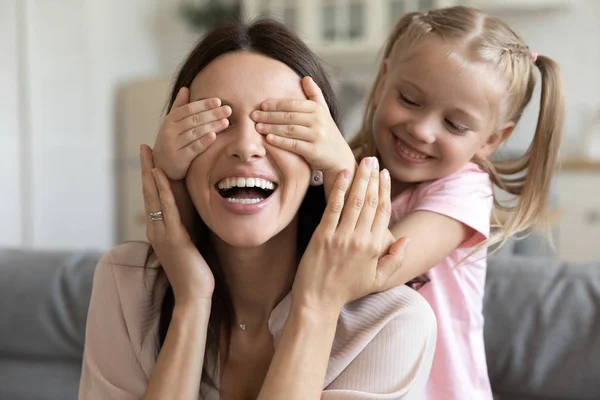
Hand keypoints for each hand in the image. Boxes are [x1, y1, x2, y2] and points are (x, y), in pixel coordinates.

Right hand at [140, 144, 214, 304]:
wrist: (193, 295)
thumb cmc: (194, 272)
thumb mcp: (188, 244)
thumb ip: (185, 228)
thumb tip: (190, 215)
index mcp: (160, 230)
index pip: (154, 198)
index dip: (151, 177)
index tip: (151, 157)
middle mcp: (156, 228)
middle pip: (149, 192)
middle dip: (146, 168)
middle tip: (144, 146)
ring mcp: (162, 232)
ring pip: (154, 196)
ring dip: (150, 172)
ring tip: (148, 152)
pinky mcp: (173, 237)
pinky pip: (167, 208)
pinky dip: (163, 190)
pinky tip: (160, 175)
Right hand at [153, 87, 231, 179]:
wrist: (162, 166)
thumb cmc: (171, 141)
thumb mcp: (172, 124)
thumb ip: (179, 107)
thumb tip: (185, 88)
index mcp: (169, 120)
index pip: (188, 109)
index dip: (204, 104)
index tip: (219, 101)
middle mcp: (170, 131)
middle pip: (194, 120)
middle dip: (212, 114)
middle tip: (228, 110)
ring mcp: (173, 145)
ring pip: (195, 133)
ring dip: (212, 126)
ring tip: (226, 122)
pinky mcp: (179, 158)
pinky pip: (193, 148)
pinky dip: (204, 141)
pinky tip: (214, 136)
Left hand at [251, 76, 355, 174]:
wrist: (339, 157)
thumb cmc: (327, 133)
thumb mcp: (324, 112)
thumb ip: (315, 95)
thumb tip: (306, 77)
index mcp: (318, 109)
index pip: (293, 104)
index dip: (276, 104)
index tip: (261, 105)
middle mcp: (318, 121)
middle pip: (289, 116)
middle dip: (269, 116)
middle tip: (254, 116)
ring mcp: (317, 136)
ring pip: (289, 130)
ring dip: (271, 128)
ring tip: (257, 127)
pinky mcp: (314, 151)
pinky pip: (293, 145)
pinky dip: (280, 141)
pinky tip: (268, 139)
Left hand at [292, 157, 409, 313]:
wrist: (318, 300)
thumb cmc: (347, 289)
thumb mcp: (377, 279)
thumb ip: (395, 259)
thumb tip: (407, 239)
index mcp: (374, 247)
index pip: (383, 211)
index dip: (385, 190)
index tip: (385, 174)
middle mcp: (360, 239)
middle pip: (370, 202)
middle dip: (373, 178)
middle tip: (374, 160)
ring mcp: (341, 236)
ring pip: (354, 201)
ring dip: (360, 178)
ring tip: (363, 161)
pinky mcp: (322, 235)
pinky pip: (333, 207)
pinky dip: (339, 189)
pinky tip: (343, 173)